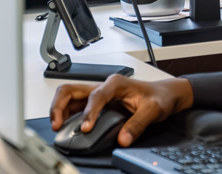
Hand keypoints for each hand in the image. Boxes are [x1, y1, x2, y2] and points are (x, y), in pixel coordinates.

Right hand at [49, 74, 193, 146]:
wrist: (165, 94)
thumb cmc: (159, 97)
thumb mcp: (153, 110)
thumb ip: (138, 124)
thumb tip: (123, 138)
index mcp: (116, 83)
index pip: (95, 96)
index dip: (88, 113)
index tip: (85, 128)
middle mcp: (104, 86)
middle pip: (71, 89)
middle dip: (59, 106)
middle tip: (57, 125)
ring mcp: (99, 94)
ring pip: (69, 96)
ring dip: (59, 110)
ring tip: (57, 127)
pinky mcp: (98, 104)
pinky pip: (75, 106)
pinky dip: (66, 115)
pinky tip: (66, 126)